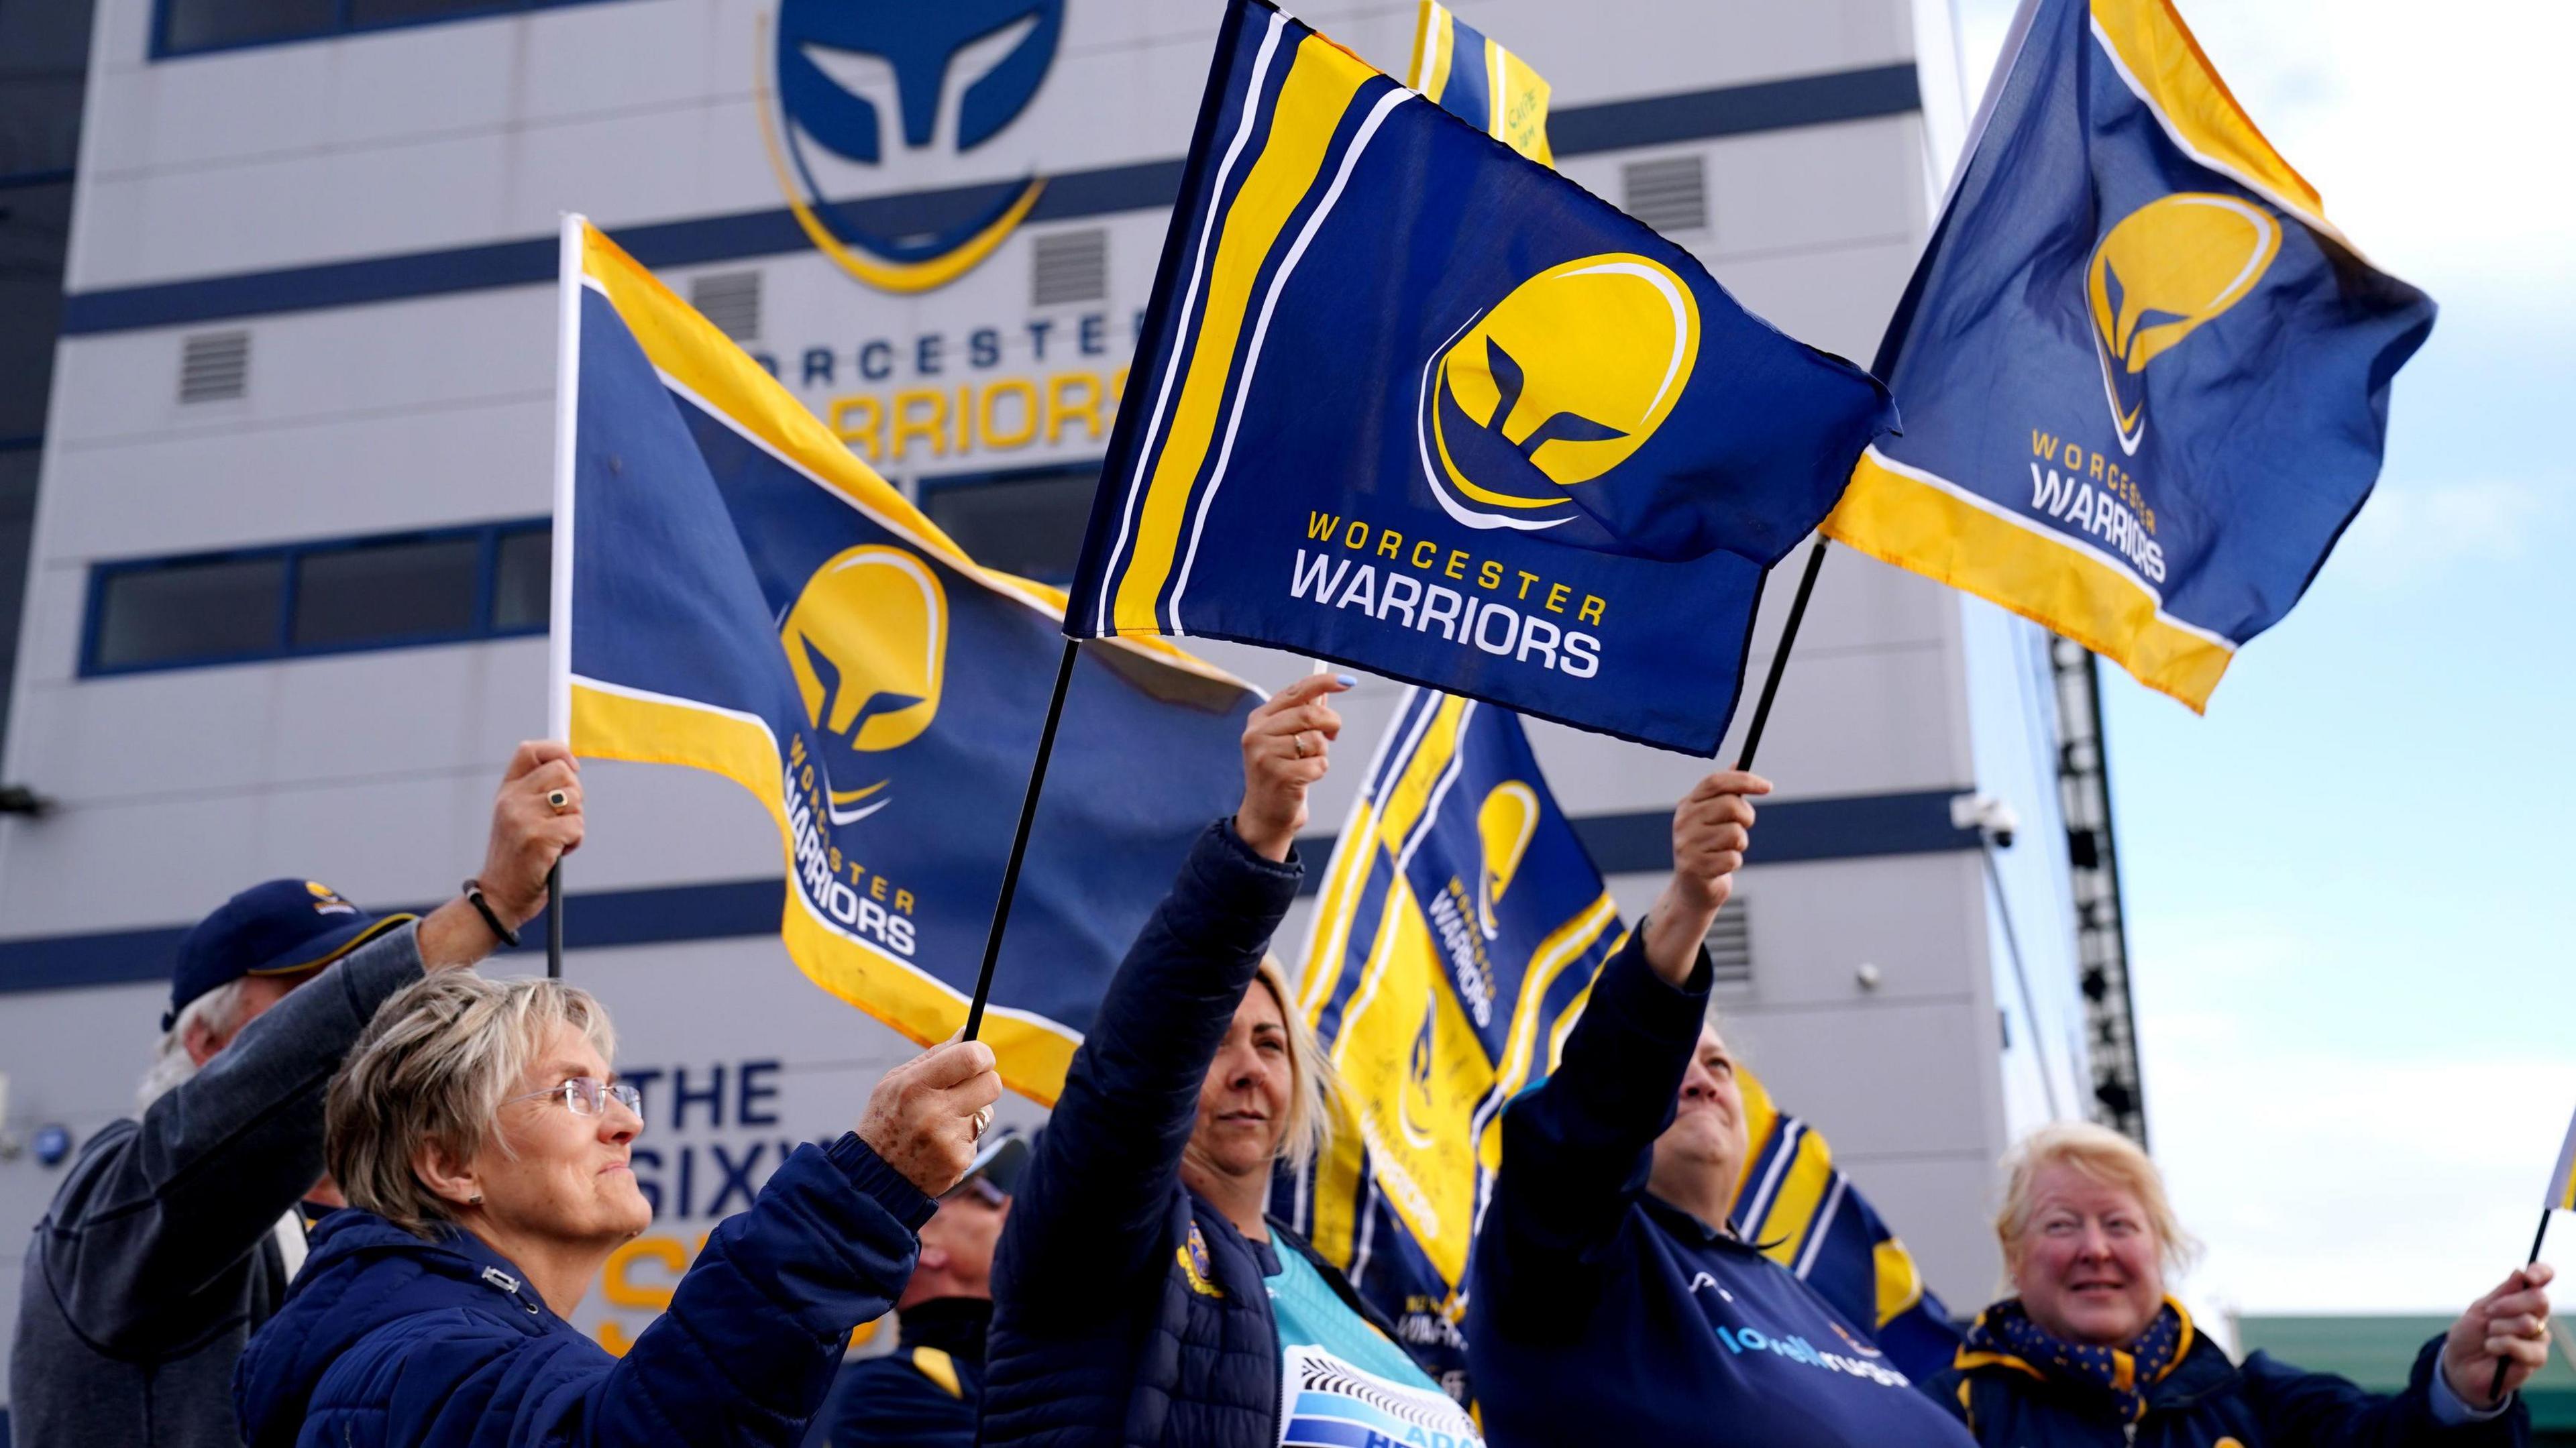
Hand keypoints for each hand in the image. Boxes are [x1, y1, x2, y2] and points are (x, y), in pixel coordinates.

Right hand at [476, 741, 584, 925]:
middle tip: (563, 818)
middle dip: (575, 794)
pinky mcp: (538, 838)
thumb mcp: (517, 817)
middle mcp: (511, 800)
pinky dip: (574, 841)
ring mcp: (523, 818)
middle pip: (563, 772)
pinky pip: (577, 826)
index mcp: (506, 791)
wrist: (498, 896)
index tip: (572, 768)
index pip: (530, 750)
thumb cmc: (517, 857)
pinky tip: (556, 853)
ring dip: (575, 821)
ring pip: (574, 800)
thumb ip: (536, 791)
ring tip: (555, 839)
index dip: (558, 751)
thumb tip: (571, 766)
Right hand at [858, 1040, 1003, 1196]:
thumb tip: (967, 1032)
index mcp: (916, 1085)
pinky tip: (938, 1143)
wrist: (873, 1175)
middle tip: (966, 1086)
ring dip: (971, 1112)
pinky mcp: (959, 1161)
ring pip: (987, 1112)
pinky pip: (977, 1138)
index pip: (972, 1058)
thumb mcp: (895, 1081)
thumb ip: (934, 1056)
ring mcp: (949, 1140)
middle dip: (984, 1081)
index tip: (979, 1058)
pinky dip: (963, 1137)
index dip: (983, 1054)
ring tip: (940, 1122)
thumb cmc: (885, 1119)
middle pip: (992, 1084)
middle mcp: (934, 1113)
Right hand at [1235, 674, 1351, 861]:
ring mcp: (1265, 756)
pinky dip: (1319, 771)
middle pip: (1309, 714)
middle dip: (1331, 723)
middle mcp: (1257, 734)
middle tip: (1334, 734)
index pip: (1295, 692)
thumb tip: (1326, 691)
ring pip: (1316, 740)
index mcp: (1259, 719)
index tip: (1347, 681)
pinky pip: (1318, 765)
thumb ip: (1302, 715)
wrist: (1265, 814)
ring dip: (1322, 753)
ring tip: (1307, 763)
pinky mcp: (1279, 777)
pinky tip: (1305, 779)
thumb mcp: (1285, 739)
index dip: (1323, 683)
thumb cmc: (1281, 772)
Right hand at [1641, 770, 1770, 985]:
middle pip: (1731, 806)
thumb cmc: (1708, 847)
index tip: (1768, 787)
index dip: (1744, 780)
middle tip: (1742, 828)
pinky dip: (1734, 863)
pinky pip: (1733, 858)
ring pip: (1735, 834)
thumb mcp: (1713, 817)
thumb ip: (1725, 792)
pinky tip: (1721, 866)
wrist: (1693, 889)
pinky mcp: (1694, 867)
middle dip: (1746, 818)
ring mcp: (1686, 844)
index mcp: (1688, 804)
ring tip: (1726, 850)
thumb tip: (1740, 761)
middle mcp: (1683, 821)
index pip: (1716, 782)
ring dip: (1740, 844)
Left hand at [2441, 1261, 2554, 1408]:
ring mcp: (2538, 1338)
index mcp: (2522, 1300)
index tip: (2530, 1276)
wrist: (2460, 1365)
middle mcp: (2536, 1317)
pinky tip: (2492, 1349)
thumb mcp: (2480, 1309)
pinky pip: (2525, 1347)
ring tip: (2488, 1336)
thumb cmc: (2470, 1334)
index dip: (2541, 1273)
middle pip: (2539, 1299)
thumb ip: (2502, 1293)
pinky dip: (2502, 1345)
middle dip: (2510, 1304)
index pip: (2542, 1280)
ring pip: (2530, 1323)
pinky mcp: (2536, 1359)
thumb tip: (2520, 1272)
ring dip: (2500, 1328)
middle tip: (2490, 1313)